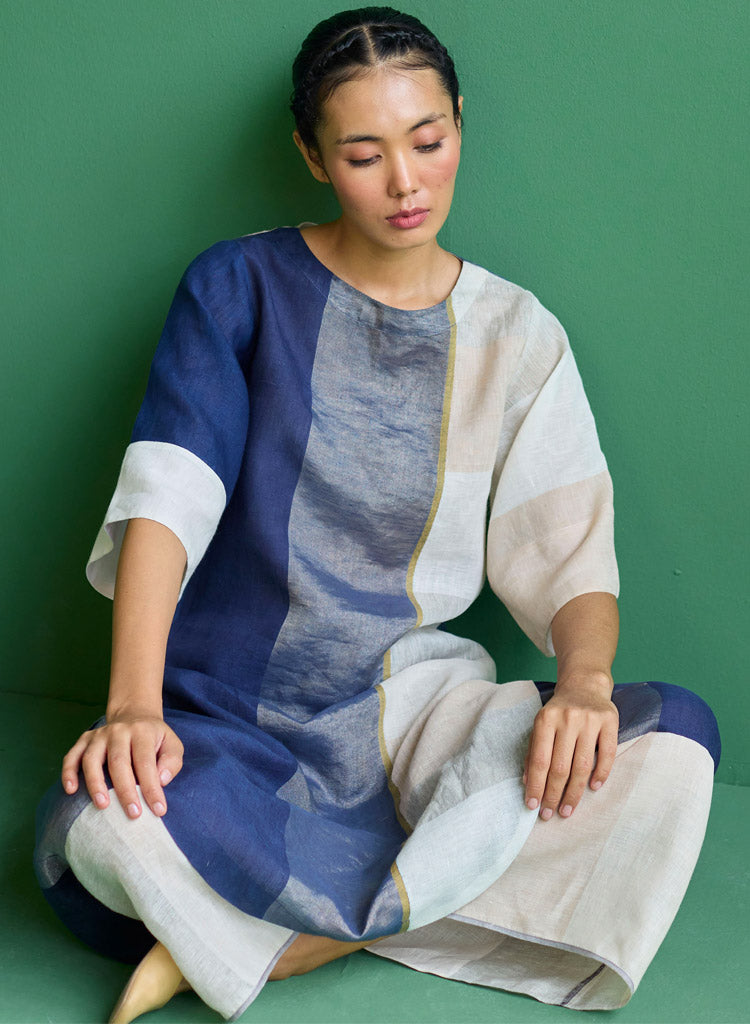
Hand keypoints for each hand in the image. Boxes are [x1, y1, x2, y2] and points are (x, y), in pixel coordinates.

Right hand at [61, 711, 183, 819]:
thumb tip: (161, 780)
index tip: (158, 810)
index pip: (145, 762)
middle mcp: (119, 731)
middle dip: (125, 790)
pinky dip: (68, 772)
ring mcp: (99, 735)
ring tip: (102, 805)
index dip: (151, 787)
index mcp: (142, 732)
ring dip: (96, 783)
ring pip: (92, 759)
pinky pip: (72, 756)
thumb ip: (171, 762)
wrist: (134, 715)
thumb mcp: (172, 744)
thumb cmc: (154, 738)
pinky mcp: (84, 740)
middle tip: (133, 814)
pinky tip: (71, 790)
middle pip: (118, 761)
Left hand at [523, 675, 617, 820]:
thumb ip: (534, 751)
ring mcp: (589, 720)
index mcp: (545, 719)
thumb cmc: (559, 711)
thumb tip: (527, 782)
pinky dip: (600, 774)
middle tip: (549, 814)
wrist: (585, 685)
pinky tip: (592, 788)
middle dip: (553, 795)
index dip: (536, 785)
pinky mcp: (609, 721)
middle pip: (560, 766)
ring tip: (567, 809)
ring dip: (574, 792)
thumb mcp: (541, 725)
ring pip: (582, 765)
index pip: (540, 760)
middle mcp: (567, 718)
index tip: (532, 806)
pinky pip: (607, 754)